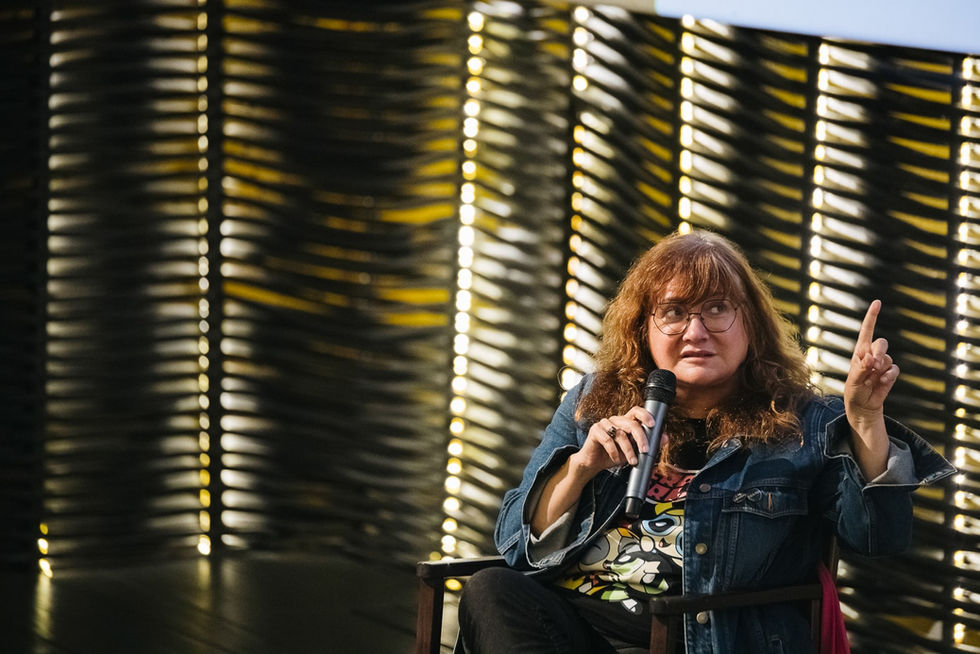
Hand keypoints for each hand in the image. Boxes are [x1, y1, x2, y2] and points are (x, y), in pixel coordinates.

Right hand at [571, 406, 655, 473]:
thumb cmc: (614, 455)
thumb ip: (648, 444)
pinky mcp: (595, 430)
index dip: (645, 415)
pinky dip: (614, 452)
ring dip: (628, 450)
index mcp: (625, 422)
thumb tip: (665, 438)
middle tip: (645, 451)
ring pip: (620, 434)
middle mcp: (615, 420)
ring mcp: (604, 424)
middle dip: (641, 438)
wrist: (594, 464)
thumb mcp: (634, 452)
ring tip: (632, 462)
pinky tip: (616, 459)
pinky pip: (607, 439)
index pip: (636, 411)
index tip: (653, 424)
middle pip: (631, 423)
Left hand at [844, 299, 898, 433]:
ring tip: (873, 378)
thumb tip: (869, 359)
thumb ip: (860, 369)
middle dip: (879, 352)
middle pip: (881, 343)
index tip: (877, 302)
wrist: (862, 406)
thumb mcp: (852, 381)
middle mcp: (871, 355)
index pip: (866, 331)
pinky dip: (889, 375)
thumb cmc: (853, 391)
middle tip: (872, 364)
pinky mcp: (890, 374)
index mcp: (859, 352)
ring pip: (888, 357)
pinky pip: (894, 369)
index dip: (872, 316)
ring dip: (881, 367)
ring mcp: (882, 364)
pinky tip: (882, 382)